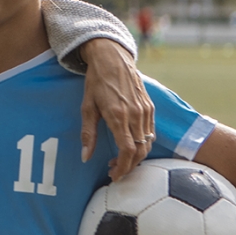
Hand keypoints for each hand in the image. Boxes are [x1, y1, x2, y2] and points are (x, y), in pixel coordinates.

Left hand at [78, 40, 153, 180]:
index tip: (114, 176)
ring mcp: (145, 110)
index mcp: (119, 115)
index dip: (123, 167)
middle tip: (115, 172)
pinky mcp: (150, 107)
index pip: (127, 150)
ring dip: (136, 157)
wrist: (112, 59)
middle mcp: (136, 114)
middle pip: (140, 151)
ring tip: (120, 161)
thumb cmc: (96, 82)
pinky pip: (150, 132)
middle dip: (129, 166)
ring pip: (147, 143)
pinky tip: (130, 145)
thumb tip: (85, 157)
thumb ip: (88, 134)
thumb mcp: (87, 107)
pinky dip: (143, 144)